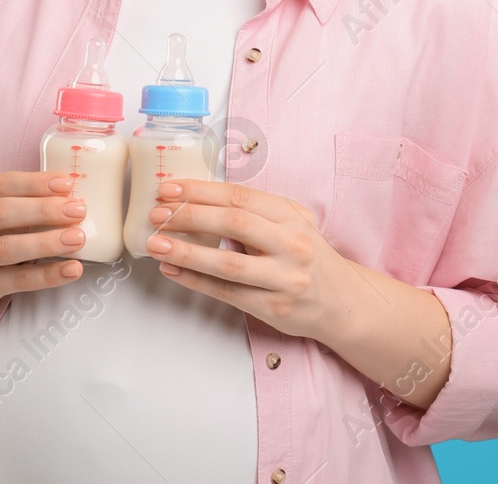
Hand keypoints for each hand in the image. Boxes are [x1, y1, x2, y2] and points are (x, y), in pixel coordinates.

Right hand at [0, 170, 88, 319]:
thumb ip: (19, 201)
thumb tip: (69, 195)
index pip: (0, 184)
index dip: (35, 183)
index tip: (66, 184)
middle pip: (2, 213)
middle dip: (43, 210)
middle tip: (77, 210)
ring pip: (7, 248)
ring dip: (46, 242)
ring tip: (77, 238)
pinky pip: (17, 280)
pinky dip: (48, 275)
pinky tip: (72, 269)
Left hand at [144, 178, 350, 340]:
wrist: (342, 301)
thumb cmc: (306, 255)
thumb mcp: (292, 222)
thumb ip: (255, 211)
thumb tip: (197, 199)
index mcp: (291, 216)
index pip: (240, 197)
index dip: (201, 191)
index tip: (169, 189)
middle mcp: (291, 245)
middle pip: (234, 224)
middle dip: (190, 217)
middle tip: (157, 214)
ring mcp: (284, 279)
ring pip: (228, 264)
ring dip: (187, 253)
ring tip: (156, 244)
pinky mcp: (274, 308)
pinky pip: (227, 293)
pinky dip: (195, 281)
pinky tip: (172, 270)